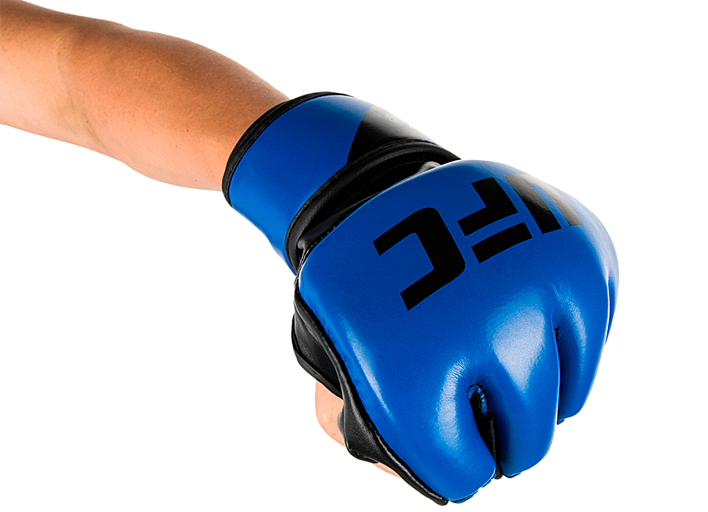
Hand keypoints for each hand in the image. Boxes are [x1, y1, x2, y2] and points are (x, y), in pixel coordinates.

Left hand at [223, 92, 619, 505]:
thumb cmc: (363, 300)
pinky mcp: (578, 254)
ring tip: (507, 373)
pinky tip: (530, 331)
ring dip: (538, 398)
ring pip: (566, 400)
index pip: (460, 474)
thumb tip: (412, 471)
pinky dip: (564, 351)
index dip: (455, 471)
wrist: (385, 196)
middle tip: (495, 430)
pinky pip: (591, 343)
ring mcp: (538, 284)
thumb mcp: (334, 366)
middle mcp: (482, 327)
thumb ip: (364, 438)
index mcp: (408, 369)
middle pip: (526, 445)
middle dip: (506, 447)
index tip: (456, 455)